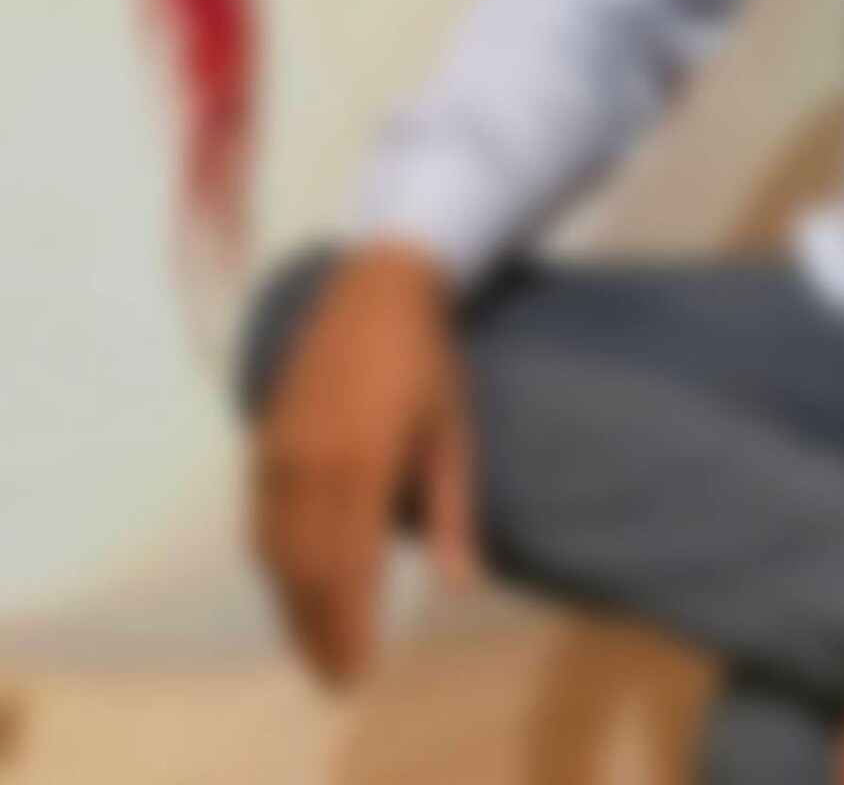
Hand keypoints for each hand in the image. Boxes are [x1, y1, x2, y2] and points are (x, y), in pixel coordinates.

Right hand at [250, 247, 475, 688]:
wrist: (376, 287)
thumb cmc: (429, 360)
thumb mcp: (453, 431)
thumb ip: (452, 509)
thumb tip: (463, 581)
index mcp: (364, 463)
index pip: (348, 568)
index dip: (350, 626)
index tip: (360, 669)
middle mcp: (312, 463)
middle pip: (304, 570)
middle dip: (318, 630)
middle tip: (338, 675)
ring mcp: (280, 450)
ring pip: (275, 550)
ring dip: (291, 604)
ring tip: (314, 643)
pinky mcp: (265, 437)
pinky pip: (259, 517)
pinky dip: (272, 562)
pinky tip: (289, 583)